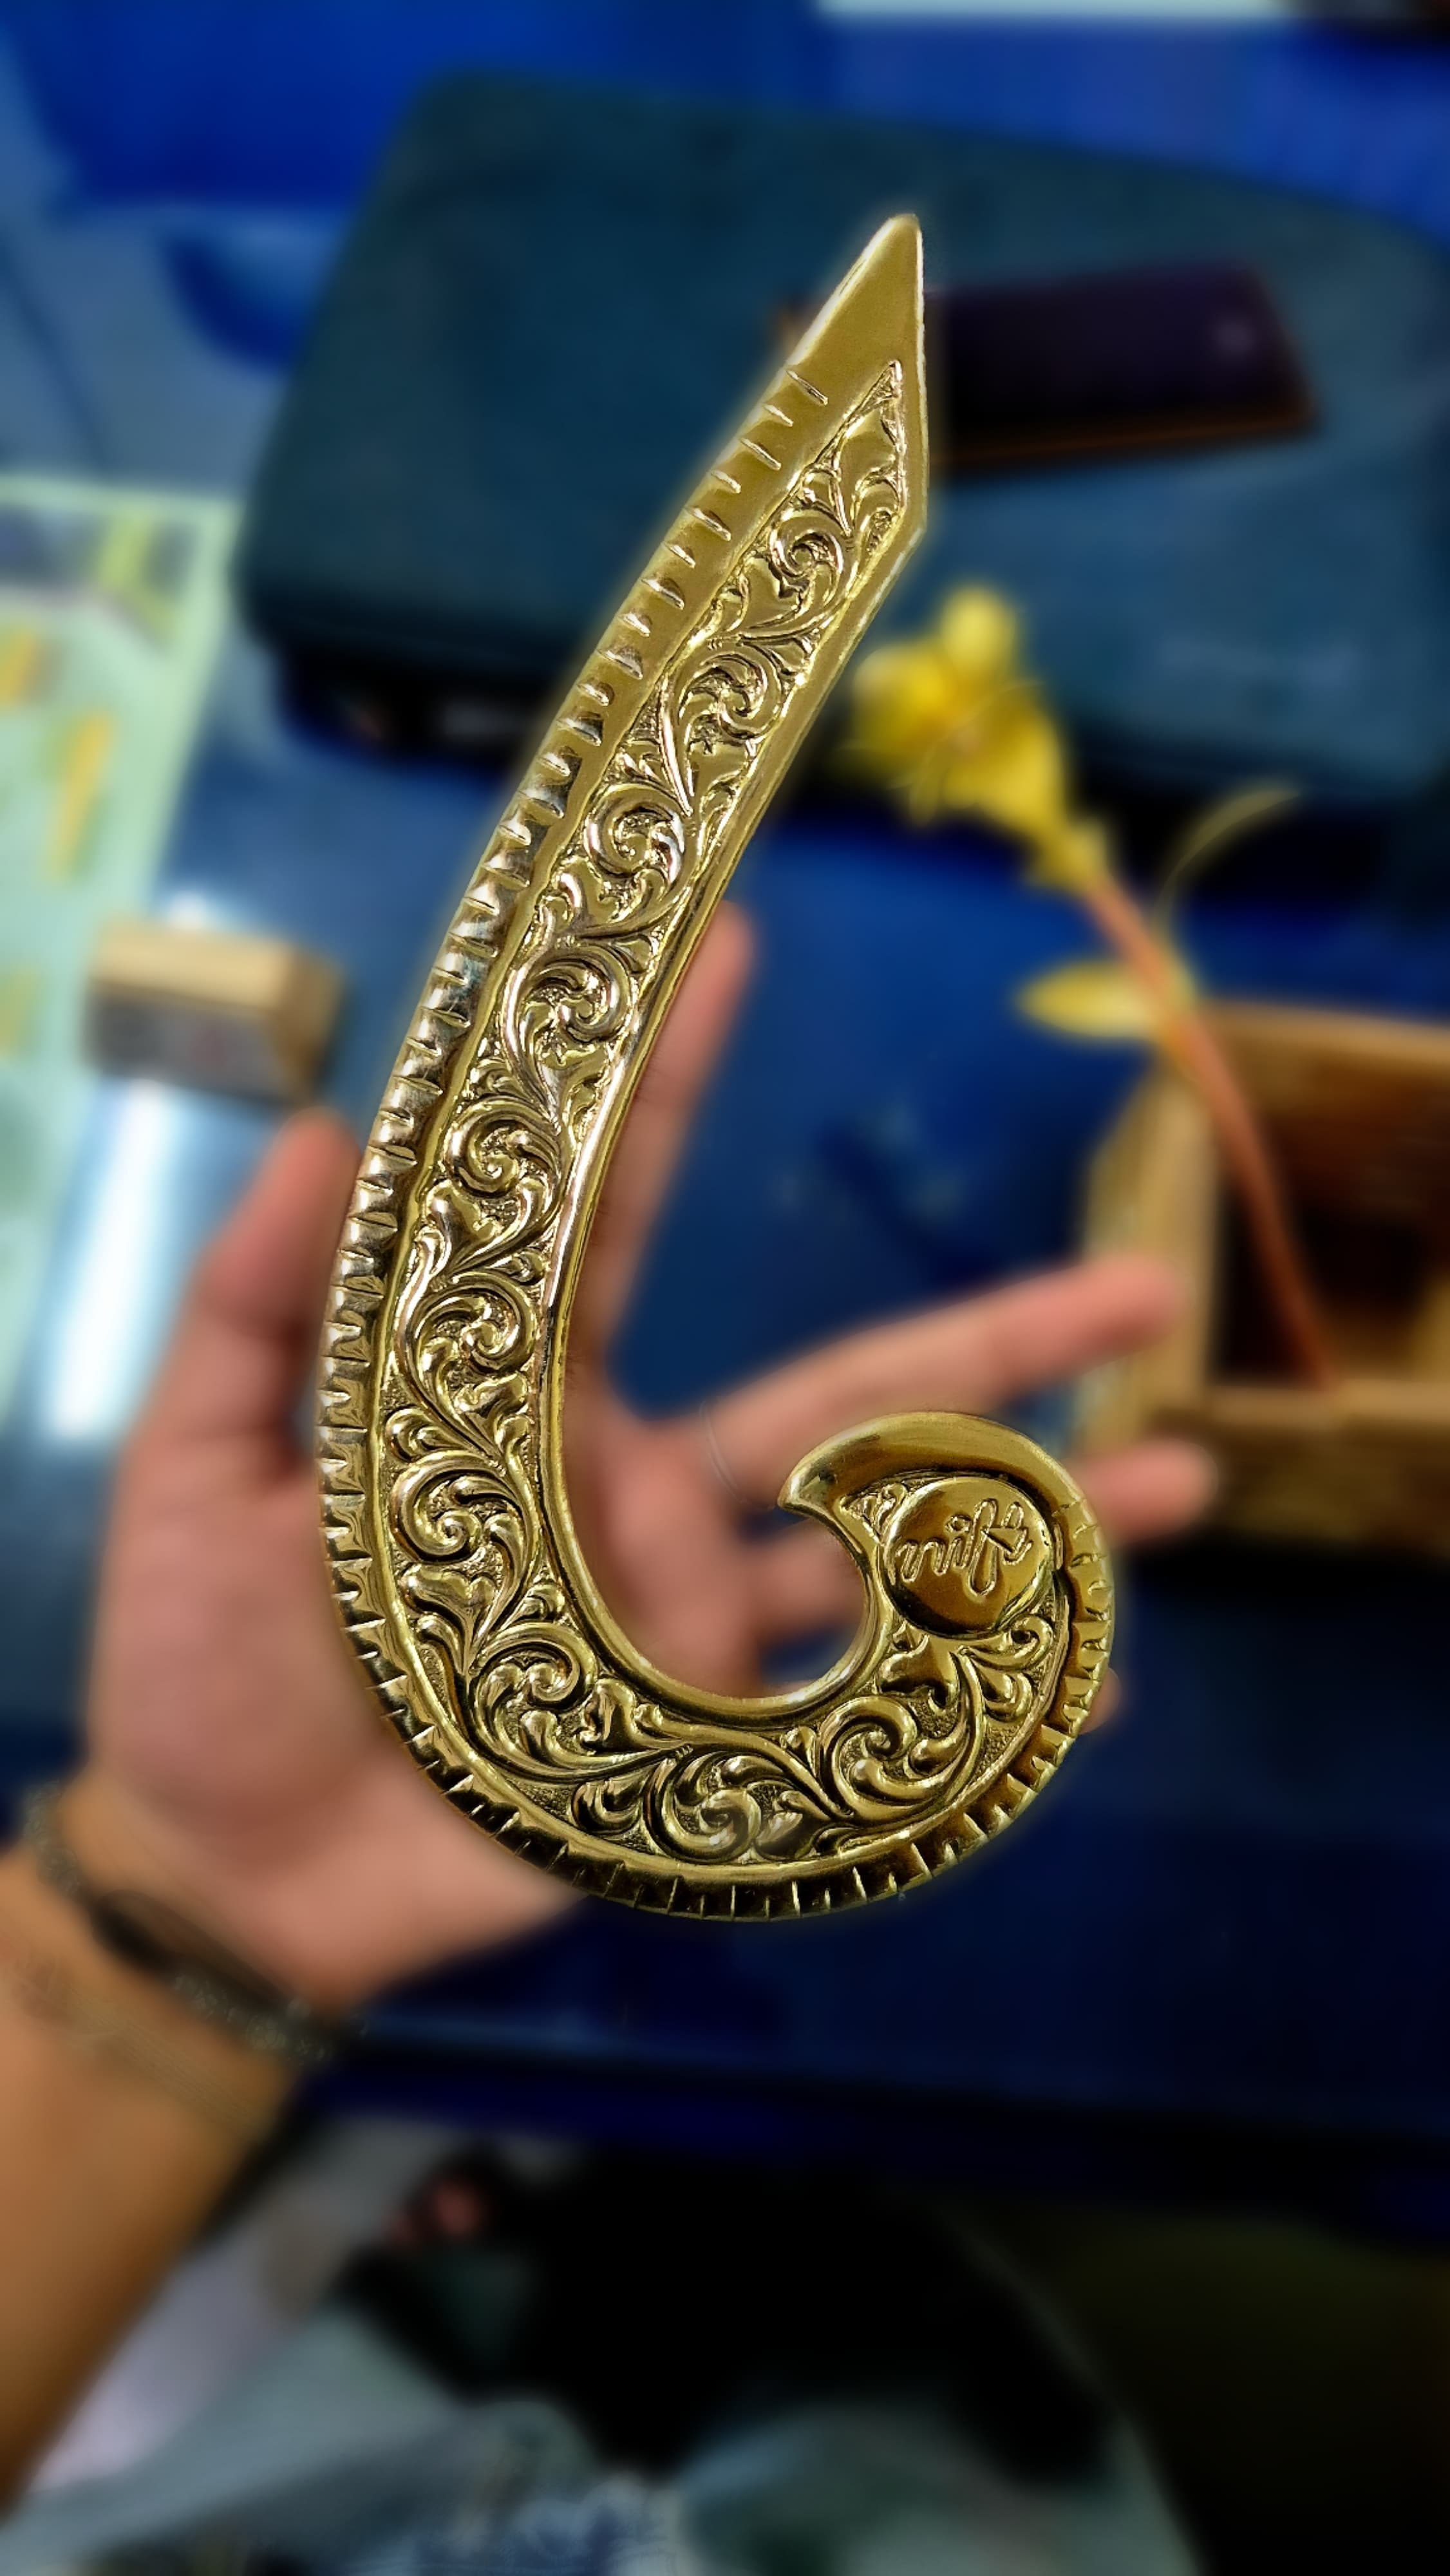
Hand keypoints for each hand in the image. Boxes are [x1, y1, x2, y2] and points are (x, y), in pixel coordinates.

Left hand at [74, 908, 1211, 2007]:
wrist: (223, 1865)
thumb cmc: (199, 1651)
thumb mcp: (197, 1464)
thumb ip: (258, 1306)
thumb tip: (327, 1124)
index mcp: (519, 1393)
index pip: (614, 1214)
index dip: (672, 1077)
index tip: (732, 942)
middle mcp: (631, 1479)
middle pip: (841, 1388)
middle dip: (991, 1336)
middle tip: (1141, 1283)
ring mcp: (680, 1612)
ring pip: (884, 1546)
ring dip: (1039, 1520)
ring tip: (1193, 1481)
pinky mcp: (696, 1737)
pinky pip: (851, 1711)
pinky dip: (971, 1705)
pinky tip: (1094, 1696)